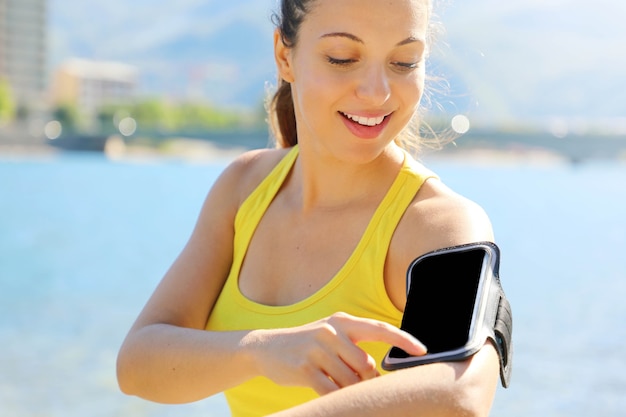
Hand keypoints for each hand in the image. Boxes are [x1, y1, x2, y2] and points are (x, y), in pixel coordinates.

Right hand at [247, 312, 426, 394]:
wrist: (266, 347)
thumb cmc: (308, 345)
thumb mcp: (330, 336)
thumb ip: (354, 347)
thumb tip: (379, 373)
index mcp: (341, 321)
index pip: (379, 329)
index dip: (403, 340)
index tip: (423, 351)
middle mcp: (330, 331)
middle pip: (366, 365)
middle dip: (366, 380)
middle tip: (357, 384)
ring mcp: (316, 349)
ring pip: (350, 381)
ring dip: (348, 390)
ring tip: (335, 383)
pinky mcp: (305, 369)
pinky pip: (332, 391)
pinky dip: (335, 397)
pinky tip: (327, 391)